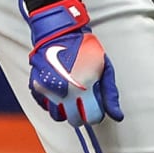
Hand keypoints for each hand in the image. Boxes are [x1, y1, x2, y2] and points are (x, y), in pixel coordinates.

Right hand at [22, 0, 121, 126]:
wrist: (59, 32)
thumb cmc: (86, 49)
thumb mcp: (104, 67)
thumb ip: (110, 94)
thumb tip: (117, 116)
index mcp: (85, 87)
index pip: (92, 118)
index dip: (96, 114)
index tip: (96, 106)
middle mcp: (65, 92)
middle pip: (74, 120)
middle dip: (81, 113)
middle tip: (83, 100)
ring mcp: (48, 90)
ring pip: (58, 116)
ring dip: (65, 110)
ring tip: (70, 95)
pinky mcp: (36, 87)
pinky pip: (44, 106)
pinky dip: (51, 102)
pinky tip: (58, 90)